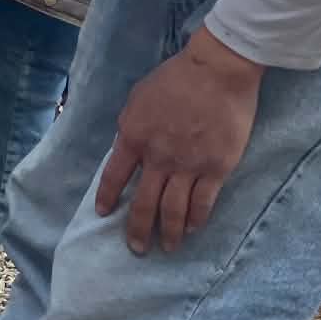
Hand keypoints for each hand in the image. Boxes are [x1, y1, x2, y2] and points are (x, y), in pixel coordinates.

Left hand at [96, 25, 264, 254]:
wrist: (216, 71)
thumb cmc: (175, 78)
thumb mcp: (138, 98)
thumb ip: (131, 127)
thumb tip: (127, 149)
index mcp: (133, 136)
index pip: (114, 176)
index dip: (108, 198)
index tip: (104, 214)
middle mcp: (157, 157)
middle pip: (144, 202)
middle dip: (137, 229)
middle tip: (136, 248)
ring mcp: (188, 165)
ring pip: (173, 210)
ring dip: (168, 233)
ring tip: (166, 248)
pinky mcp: (216, 168)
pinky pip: (203, 203)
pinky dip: (195, 219)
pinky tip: (191, 229)